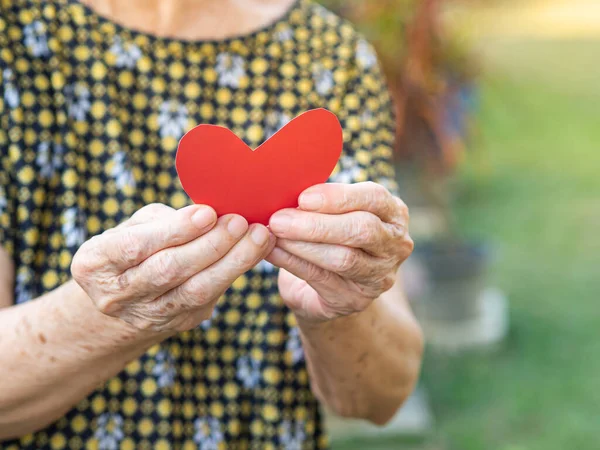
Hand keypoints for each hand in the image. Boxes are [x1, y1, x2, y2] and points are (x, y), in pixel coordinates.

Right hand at [72, 203, 274, 332]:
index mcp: (95, 263)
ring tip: (259, 236)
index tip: (208, 213)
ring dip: (233, 262)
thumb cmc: (135, 244)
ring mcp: (149, 315)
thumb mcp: (136, 225)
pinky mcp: (180, 322)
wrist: (127, 294)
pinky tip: (257, 250)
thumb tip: (209, 214)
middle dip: (211, 245)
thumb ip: (164, 221)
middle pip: (169, 271)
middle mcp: (117, 295)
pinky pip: (211, 297)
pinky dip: (237, 272)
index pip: (135, 247)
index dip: (174, 230)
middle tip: (240, 221)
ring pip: (195, 291)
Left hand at [266, 182, 412, 323]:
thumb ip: (323, 202)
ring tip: (275, 234)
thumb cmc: (333, 237)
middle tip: (280, 219)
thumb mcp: (336, 214)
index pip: (375, 198)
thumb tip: (285, 191)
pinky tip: (272, 252)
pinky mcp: (356, 300)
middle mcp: (395, 245)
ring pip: (343, 258)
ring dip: (302, 244)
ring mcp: (379, 276)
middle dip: (317, 224)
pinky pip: (321, 278)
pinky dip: (293, 262)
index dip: (338, 197)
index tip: (303, 198)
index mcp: (394, 214)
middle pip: (362, 230)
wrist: (333, 289)